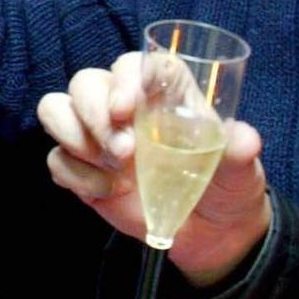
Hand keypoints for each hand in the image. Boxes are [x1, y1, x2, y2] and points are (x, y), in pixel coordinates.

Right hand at [39, 54, 271, 287]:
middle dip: (95, 112)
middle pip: (86, 82)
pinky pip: (56, 159)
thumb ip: (239, 152)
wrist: (211, 234)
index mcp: (164, 92)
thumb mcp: (242, 171)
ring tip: (112, 167)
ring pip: (56, 108)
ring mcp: (98, 136)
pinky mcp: (82, 169)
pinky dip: (76, 176)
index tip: (128, 107)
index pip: (134, 63)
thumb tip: (242, 138)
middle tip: (124, 151)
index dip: (126, 77)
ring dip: (74, 135)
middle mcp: (125, 106)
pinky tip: (108, 193)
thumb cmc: (226, 187)